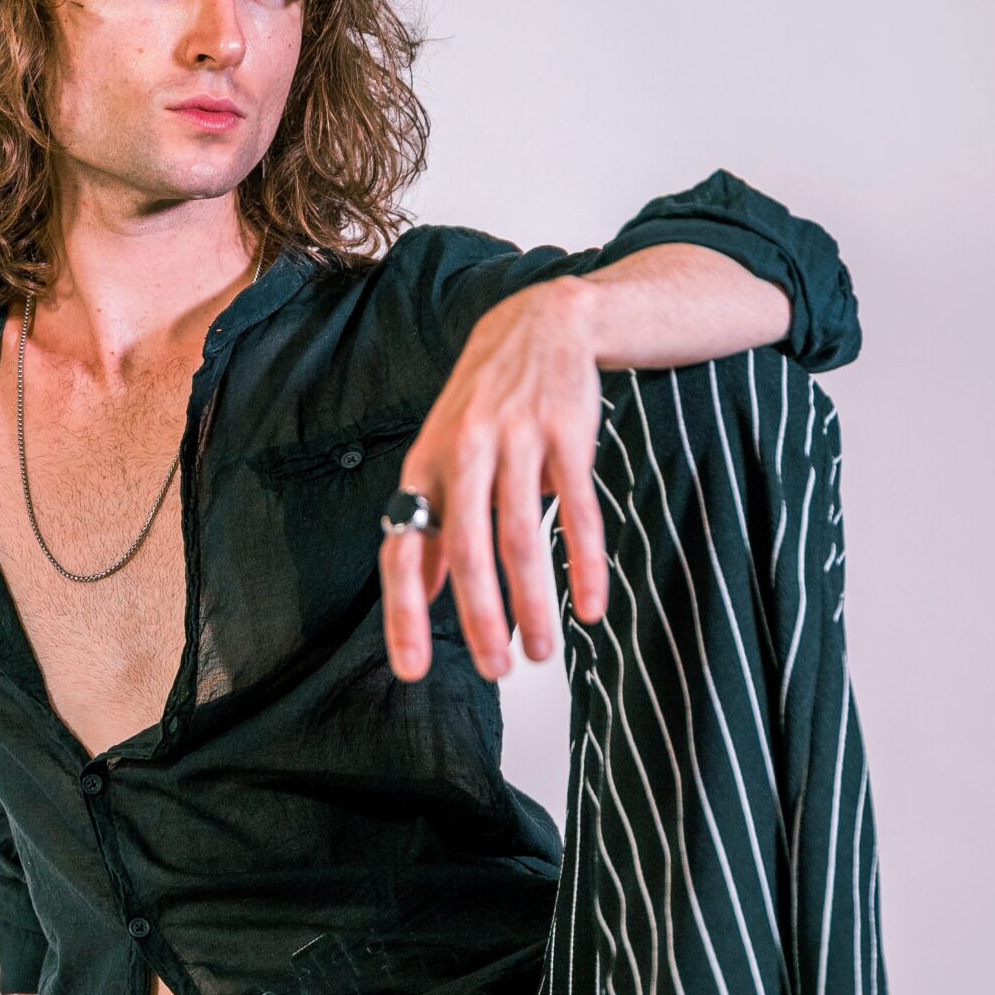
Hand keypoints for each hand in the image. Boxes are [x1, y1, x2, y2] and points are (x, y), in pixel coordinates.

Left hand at [381, 279, 608, 681]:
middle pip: (466, 548)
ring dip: (533, 602)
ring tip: (543, 652)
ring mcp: (516, 442)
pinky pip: (577, 510)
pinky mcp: (567, 436)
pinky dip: (585, 563)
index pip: (404, 547)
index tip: (411, 670)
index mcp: (425, 467)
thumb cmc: (487, 405)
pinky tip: (591, 608)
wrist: (540, 324)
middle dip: (479, 617)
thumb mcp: (445, 457)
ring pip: (520, 536)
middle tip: (494, 670)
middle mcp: (463, 454)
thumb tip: (423, 594)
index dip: (404, 611)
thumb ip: (435, 524)